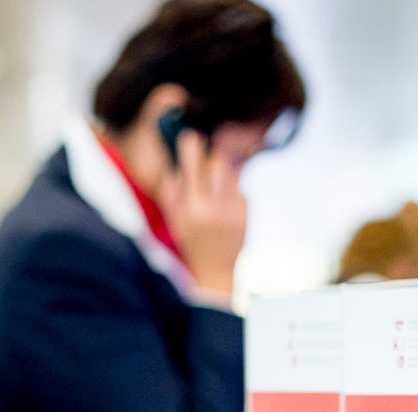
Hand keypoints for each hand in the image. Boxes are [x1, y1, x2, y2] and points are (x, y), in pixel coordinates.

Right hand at [158, 130, 246, 295]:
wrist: (215, 269)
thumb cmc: (190, 242)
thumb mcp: (174, 219)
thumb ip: (171, 192)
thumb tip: (174, 164)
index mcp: (191, 209)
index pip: (192, 168)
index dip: (192, 149)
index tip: (190, 136)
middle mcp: (214, 209)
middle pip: (217, 165)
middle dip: (210, 158)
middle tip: (205, 159)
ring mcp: (233, 211)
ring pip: (231, 174)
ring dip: (222, 172)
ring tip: (214, 183)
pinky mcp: (246, 214)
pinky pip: (239, 188)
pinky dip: (231, 190)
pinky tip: (224, 203)